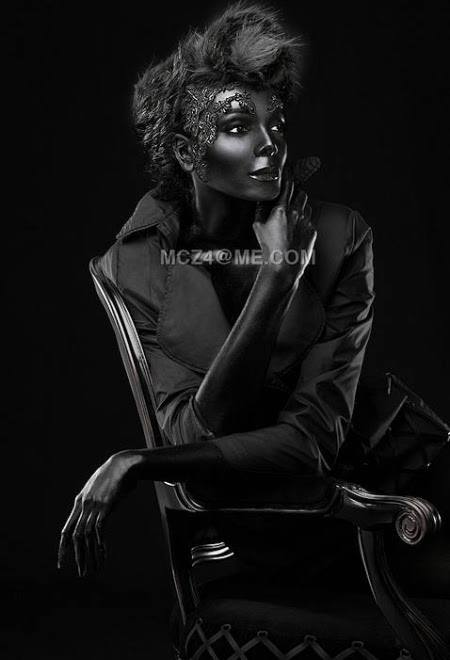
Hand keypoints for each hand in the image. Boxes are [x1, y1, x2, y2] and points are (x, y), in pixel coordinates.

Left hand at [57, 450, 138, 576]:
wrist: (124, 463)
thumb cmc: (114, 476)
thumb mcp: (98, 488)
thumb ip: (92, 501)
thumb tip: (93, 514)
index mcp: (79, 503)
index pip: (66, 531)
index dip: (63, 548)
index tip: (62, 564)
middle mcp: (83, 506)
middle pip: (75, 537)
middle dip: (78, 557)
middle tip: (82, 573)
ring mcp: (94, 506)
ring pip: (87, 536)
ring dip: (90, 554)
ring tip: (94, 568)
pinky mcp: (106, 505)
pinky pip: (99, 529)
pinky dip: (100, 543)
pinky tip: (103, 553)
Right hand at [253, 162, 316, 283]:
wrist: (284, 266)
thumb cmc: (269, 248)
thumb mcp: (258, 227)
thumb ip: (260, 210)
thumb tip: (261, 199)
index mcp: (281, 210)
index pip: (287, 186)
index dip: (289, 175)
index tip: (289, 168)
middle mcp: (296, 213)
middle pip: (301, 193)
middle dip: (296, 194)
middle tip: (289, 199)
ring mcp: (306, 221)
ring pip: (306, 206)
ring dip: (300, 208)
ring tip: (292, 220)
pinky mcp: (313, 230)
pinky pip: (309, 220)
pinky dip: (303, 222)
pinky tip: (296, 232)